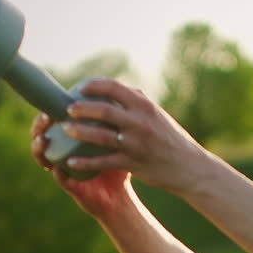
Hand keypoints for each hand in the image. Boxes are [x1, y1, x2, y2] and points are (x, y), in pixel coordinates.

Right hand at [29, 110, 132, 218]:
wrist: (120, 196)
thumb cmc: (116, 164)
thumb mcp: (114, 138)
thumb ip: (112, 119)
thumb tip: (118, 89)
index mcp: (70, 141)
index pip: (52, 123)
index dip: (46, 112)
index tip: (51, 101)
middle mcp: (63, 154)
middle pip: (42, 136)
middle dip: (38, 127)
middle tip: (45, 118)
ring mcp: (64, 171)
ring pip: (44, 158)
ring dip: (40, 149)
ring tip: (43, 140)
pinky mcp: (72, 188)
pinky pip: (61, 180)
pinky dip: (58, 174)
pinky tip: (57, 168)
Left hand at [54, 78, 210, 194]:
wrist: (189, 167)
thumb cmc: (170, 139)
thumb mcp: (158, 115)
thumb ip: (138, 102)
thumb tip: (118, 88)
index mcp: (144, 106)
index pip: (114, 87)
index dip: (93, 85)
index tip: (79, 87)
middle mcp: (139, 122)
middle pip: (103, 110)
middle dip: (81, 107)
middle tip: (66, 109)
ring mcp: (135, 143)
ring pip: (100, 135)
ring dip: (79, 132)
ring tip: (64, 129)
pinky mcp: (133, 163)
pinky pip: (103, 162)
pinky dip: (85, 162)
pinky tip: (70, 162)